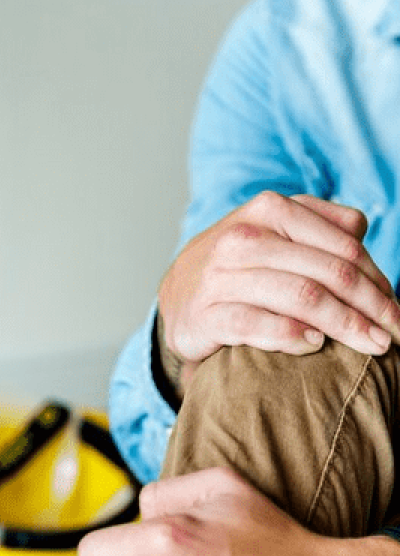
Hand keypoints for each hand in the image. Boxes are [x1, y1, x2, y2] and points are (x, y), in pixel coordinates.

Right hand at [158, 192, 399, 368]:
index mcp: (270, 209)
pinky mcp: (204, 314)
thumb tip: (361, 231)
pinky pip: (256, 325)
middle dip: (370, 308)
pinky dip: (292, 336)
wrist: (178, 292)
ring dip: (344, 325)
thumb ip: (319, 225)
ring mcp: (221, 276)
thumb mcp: (275, 231)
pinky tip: (315, 344)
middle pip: (329, 272)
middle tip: (392, 335)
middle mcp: (244, 238)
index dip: (377, 282)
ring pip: (301, 297)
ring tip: (369, 345)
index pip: (343, 247)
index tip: (395, 312)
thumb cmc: (240, 265)